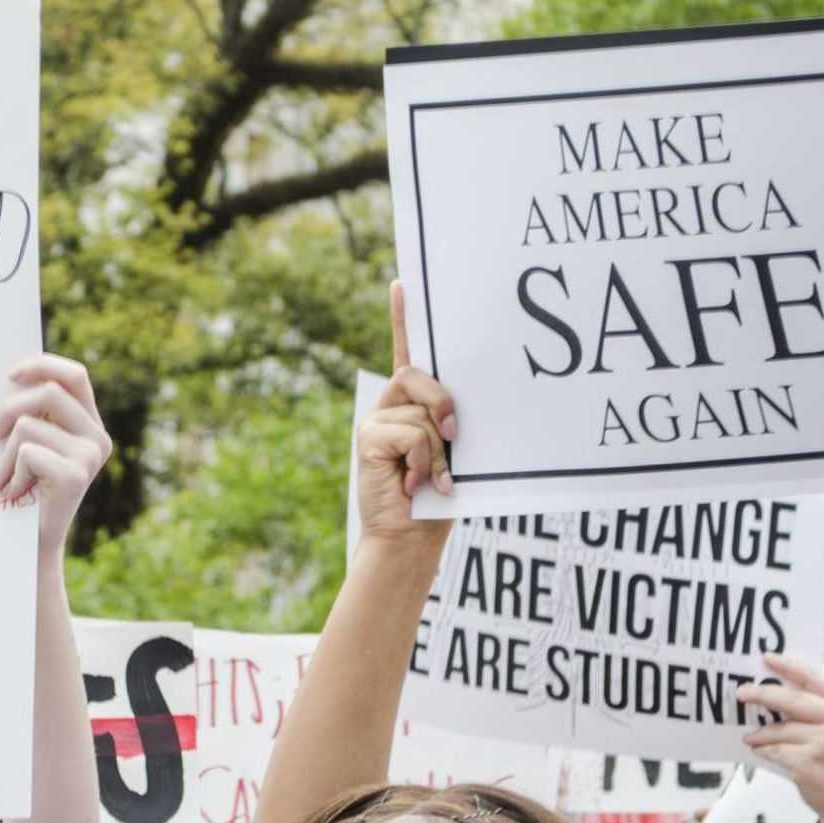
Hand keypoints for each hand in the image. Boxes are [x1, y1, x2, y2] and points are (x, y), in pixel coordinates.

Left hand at [0, 355, 111, 555]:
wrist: (28, 547)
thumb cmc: (20, 492)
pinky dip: (9, 473)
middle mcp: (98, 439)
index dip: (42, 365)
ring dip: (4, 453)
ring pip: (29, 425)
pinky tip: (14, 494)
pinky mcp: (75, 476)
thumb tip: (7, 375)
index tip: (9, 375)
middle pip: (49, 392)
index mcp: (90, 425)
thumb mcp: (28, 445)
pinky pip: (26, 452)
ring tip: (3, 479)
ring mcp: (90, 457)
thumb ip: (30, 413)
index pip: (75, 375)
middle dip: (9, 408)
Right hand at [357, 282, 457, 547]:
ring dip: (438, 448)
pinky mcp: (368, 439)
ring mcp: (376, 421)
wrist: (409, 538)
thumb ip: (447, 423)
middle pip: (418, 375)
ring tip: (434, 479)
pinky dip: (425, 461)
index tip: (403, 283)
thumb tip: (453, 412)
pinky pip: (411, 433)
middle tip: (455, 434)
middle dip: (442, 402)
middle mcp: (390, 406)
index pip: (407, 352)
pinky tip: (415, 484)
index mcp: (411, 405)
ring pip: (420, 409)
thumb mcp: (451, 453)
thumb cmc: (437, 498)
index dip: (403, 318)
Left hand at [735, 656, 823, 822]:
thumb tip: (775, 691)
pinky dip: (764, 750)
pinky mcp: (809, 764)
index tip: (767, 658)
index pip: (814, 678)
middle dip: (762, 694)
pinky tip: (759, 751)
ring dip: (760, 734)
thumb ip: (819, 709)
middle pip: (791, 699)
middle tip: (741, 693)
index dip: (788, 666)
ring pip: (779, 729)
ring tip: (750, 737)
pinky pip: (775, 751)